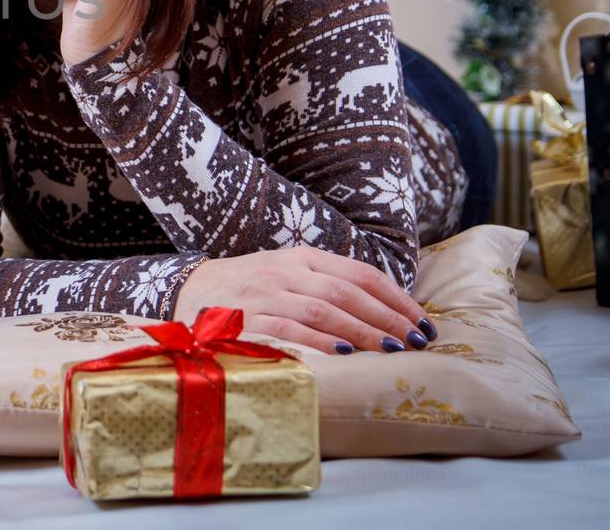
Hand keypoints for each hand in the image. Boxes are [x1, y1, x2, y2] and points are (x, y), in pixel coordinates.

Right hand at [171, 246, 435, 354]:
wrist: (186, 291)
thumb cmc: (247, 287)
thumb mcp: (287, 273)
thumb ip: (326, 283)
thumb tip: (384, 307)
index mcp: (300, 257)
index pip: (359, 273)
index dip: (395, 298)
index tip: (422, 321)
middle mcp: (285, 271)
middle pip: (346, 292)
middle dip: (387, 318)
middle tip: (416, 341)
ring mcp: (264, 295)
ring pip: (322, 309)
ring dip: (362, 330)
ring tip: (392, 350)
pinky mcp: (245, 318)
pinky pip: (288, 328)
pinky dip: (318, 340)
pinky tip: (344, 352)